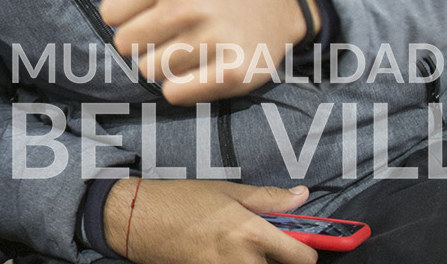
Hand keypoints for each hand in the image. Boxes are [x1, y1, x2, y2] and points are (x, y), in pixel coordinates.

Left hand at [99, 0, 309, 103]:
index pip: (110, 13)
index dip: (126, 12)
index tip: (151, 5)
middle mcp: (191, 6)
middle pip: (126, 45)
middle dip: (142, 40)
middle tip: (170, 27)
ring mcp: (215, 40)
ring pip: (151, 71)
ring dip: (163, 63)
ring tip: (188, 44)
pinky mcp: (235, 72)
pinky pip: (177, 93)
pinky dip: (182, 87)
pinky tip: (199, 66)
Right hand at [106, 179, 317, 263]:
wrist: (139, 220)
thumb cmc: (181, 200)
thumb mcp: (226, 190)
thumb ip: (268, 198)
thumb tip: (302, 196)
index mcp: (251, 233)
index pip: (302, 258)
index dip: (307, 252)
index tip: (301, 245)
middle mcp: (243, 260)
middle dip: (278, 259)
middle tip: (264, 244)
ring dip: (256, 262)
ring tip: (240, 248)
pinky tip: (221, 253)